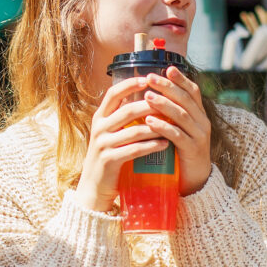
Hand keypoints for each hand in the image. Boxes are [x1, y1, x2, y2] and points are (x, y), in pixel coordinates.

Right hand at [76, 76, 174, 212]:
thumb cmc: (108, 156)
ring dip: (155, 127)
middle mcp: (99, 128)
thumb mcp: (110, 133)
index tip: (147, 78)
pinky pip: (134, 150)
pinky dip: (152, 146)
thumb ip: (122, 118)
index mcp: (100, 117)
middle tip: (168, 103)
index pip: (113, 94)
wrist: (94, 187)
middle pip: (127, 111)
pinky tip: (165, 144)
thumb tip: (146, 98)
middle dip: (149, 106)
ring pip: (133, 131)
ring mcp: (102, 144)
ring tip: (172, 125)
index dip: (129, 84)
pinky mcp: (109, 160)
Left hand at [141, 66, 211, 195]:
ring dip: (163, 104)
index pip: (193, 91)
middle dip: (167, 87)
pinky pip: (177, 135)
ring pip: (181, 115)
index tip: (167, 68)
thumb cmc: (182, 150)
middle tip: (150, 78)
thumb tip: (151, 92)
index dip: (181, 79)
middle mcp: (202, 122)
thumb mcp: (180, 128)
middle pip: (186, 100)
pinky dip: (163, 127)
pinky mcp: (192, 150)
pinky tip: (149, 121)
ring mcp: (199, 136)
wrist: (196, 180)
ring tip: (147, 96)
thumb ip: (172, 112)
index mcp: (199, 114)